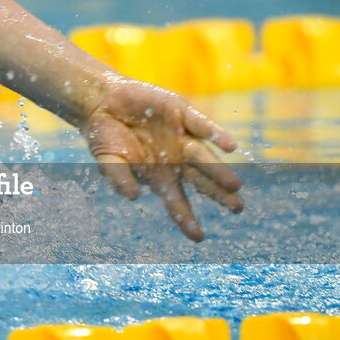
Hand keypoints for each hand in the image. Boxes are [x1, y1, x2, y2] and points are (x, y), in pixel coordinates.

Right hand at [81, 75, 242, 240]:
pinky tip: (229, 146)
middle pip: (200, 180)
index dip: (186, 219)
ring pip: (204, 156)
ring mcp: (180, 136)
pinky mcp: (181, 113)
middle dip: (218, 194)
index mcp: (159, 175)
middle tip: (237, 208)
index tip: (198, 238)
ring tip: (235, 186)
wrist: (103, 101)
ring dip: (219, 170)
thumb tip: (133, 196)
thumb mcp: (108, 160)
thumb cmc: (104, 136)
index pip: (177, 201)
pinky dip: (214, 134)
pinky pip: (201, 125)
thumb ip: (118, 178)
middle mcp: (175, 158)